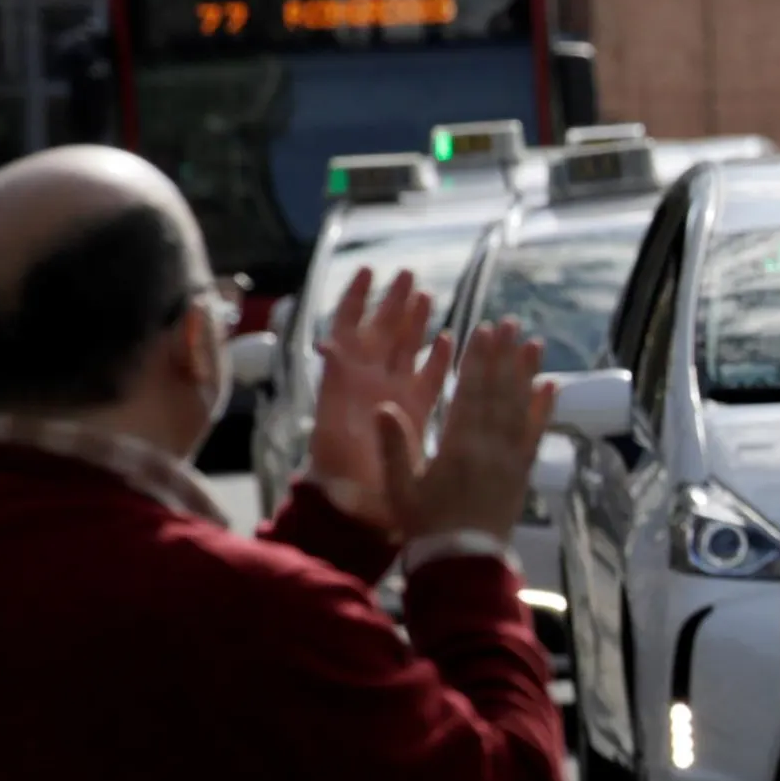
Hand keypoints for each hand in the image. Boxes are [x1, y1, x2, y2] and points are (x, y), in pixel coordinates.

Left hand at [308, 268, 452, 533]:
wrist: (356, 509)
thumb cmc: (339, 470)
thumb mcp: (332, 425)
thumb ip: (334, 384)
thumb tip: (329, 343)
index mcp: (350, 380)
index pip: (351, 329)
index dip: (357, 299)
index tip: (368, 271)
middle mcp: (372, 382)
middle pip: (383, 332)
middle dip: (393, 302)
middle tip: (407, 275)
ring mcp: (395, 396)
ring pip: (407, 350)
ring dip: (416, 323)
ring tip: (427, 296)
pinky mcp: (416, 414)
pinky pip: (429, 380)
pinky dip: (438, 360)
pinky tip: (451, 342)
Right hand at [374, 319, 556, 543]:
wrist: (463, 562)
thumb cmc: (426, 524)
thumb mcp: (400, 488)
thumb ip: (393, 447)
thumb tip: (383, 406)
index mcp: (457, 447)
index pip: (469, 393)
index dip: (477, 360)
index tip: (482, 331)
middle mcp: (489, 447)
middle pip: (498, 392)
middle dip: (504, 355)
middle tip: (511, 323)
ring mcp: (510, 458)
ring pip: (520, 407)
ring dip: (527, 373)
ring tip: (534, 343)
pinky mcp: (523, 472)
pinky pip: (536, 435)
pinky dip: (543, 410)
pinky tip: (551, 387)